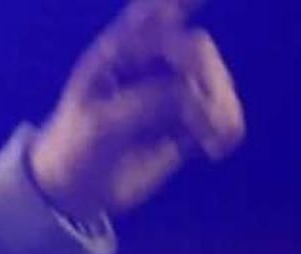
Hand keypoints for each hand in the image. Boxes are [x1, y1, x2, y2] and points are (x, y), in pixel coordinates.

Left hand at [28, 0, 244, 220]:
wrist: (74, 189)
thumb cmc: (76, 148)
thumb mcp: (103, 124)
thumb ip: (147, 101)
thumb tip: (192, 95)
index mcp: (118, 52)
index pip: (153, 13)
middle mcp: (148, 63)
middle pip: (196, 48)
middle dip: (205, 77)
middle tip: (200, 116)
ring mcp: (169, 90)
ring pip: (216, 80)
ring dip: (222, 105)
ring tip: (215, 139)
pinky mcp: (185, 120)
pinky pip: (220, 112)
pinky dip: (226, 125)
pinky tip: (216, 147)